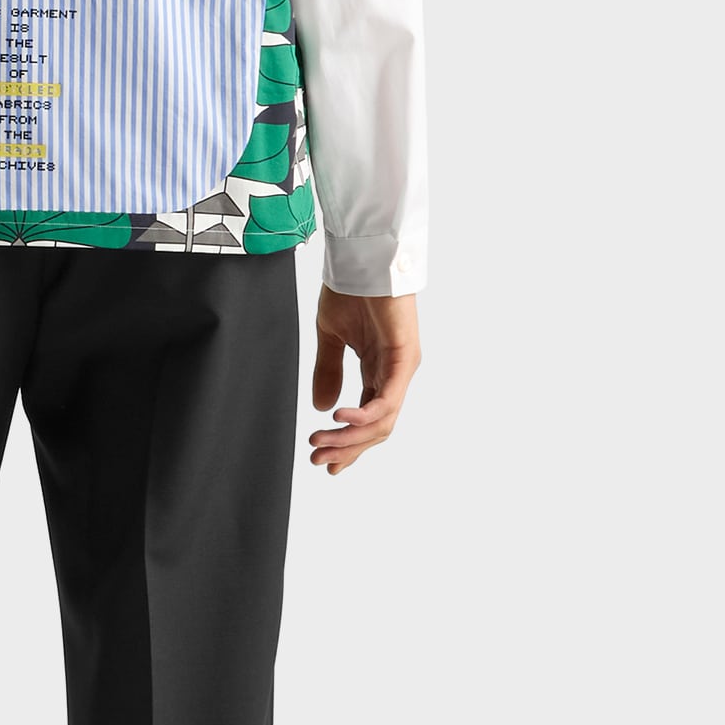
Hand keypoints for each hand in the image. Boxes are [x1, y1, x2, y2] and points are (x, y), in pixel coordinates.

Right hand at [308, 290, 420, 475]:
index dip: (348, 444)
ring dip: (351, 437)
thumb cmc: (350, 290)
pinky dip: (364, 414)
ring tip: (321, 443)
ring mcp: (401, 369)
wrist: (362, 260)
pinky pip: (387, 399)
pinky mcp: (404, 359)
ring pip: (383, 421)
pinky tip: (339, 417)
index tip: (326, 464)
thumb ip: (327, 372)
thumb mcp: (330, 337)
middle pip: (376, 428)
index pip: (368, 419)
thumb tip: (321, 407)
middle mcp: (393, 376)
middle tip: (319, 460)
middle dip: (347, 448)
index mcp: (377, 371)